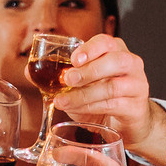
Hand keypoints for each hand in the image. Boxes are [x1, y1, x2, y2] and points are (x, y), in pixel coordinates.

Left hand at [53, 35, 165, 163]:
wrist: (126, 124)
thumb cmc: (102, 99)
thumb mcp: (80, 85)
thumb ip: (57, 77)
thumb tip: (29, 71)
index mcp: (116, 51)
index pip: (106, 41)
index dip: (90, 48)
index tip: (74, 59)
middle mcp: (130, 64)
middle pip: (115, 60)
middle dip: (89, 70)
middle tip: (67, 79)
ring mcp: (137, 85)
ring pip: (112, 86)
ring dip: (85, 94)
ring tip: (64, 101)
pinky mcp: (136, 107)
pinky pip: (115, 105)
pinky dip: (93, 108)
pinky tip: (79, 112)